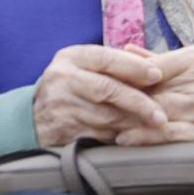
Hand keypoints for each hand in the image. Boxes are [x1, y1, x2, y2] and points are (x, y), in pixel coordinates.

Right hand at [32, 44, 165, 146]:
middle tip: (160, 114)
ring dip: (133, 123)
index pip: (106, 59)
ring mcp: (62, 107)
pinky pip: (98, 136)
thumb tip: (154, 66)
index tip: (156, 75)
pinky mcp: (63, 131)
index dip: (134, 67)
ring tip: (154, 127)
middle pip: (107, 90)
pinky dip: (119, 136)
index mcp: (72, 57)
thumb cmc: (72, 85)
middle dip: (138, 102)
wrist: (33, 117)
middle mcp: (64, 80)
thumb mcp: (84, 64)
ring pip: (105, 117)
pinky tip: (134, 137)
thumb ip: (114, 62)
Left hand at [110, 45, 193, 146]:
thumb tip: (124, 51)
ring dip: (128, 121)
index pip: (153, 67)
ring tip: (103, 124)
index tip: (102, 81)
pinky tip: (126, 140)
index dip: (126, 76)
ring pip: (157, 115)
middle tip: (94, 106)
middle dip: (122, 101)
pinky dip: (147, 139)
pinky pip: (171, 137)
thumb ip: (159, 58)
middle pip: (152, 92)